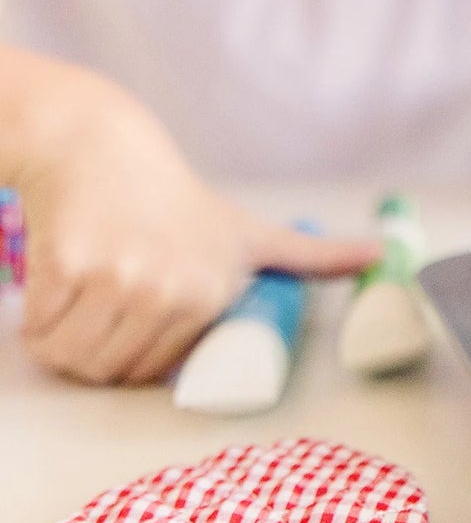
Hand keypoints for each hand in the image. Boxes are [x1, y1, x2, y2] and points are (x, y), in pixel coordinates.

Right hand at [8, 58, 378, 385]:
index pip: (151, 374)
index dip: (133, 351)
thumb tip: (381, 256)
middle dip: (93, 347)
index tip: (138, 309)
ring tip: (85, 285)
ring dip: (60, 338)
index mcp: (214, 289)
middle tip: (106, 295)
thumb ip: (311, 257)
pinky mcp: (68, 266)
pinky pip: (39, 331)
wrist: (106, 148)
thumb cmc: (177, 202)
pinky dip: (37, 316)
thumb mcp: (251, 233)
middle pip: (107, 371)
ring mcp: (120, 277)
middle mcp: (172, 287)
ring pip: (70, 358)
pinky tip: (60, 271)